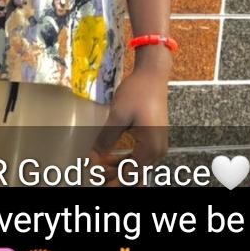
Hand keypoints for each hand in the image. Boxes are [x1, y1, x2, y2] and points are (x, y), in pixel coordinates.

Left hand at [89, 66, 168, 185]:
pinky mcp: (154, 137)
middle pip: (134, 172)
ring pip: (136, 165)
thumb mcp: (118, 116)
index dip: (109, 176)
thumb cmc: (137, 92)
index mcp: (150, 148)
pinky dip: (125, 157)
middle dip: (113, 174)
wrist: (153, 74)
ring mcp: (157, 144)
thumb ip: (105, 139)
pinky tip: (109, 155)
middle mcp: (157, 151)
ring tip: (98, 164)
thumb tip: (92, 158)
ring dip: (118, 167)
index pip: (128, 174)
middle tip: (92, 173)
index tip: (92, 175)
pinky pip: (139, 155)